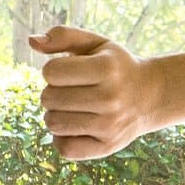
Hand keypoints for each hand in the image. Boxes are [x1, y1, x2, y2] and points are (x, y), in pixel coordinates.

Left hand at [29, 25, 158, 160]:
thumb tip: (32, 41)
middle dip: (53, 92)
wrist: (151, 95)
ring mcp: (110, 125)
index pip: (51, 72)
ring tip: (72, 108)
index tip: (68, 71)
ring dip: (55, 114)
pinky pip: (65, 148)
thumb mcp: (96, 44)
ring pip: (53, 123)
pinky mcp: (108, 147)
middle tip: (71, 91)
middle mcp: (111, 98)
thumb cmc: (115, 66)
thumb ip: (63, 36)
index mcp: (107, 68)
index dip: (53, 70)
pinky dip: (62, 138)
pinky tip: (76, 127)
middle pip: (49, 98)